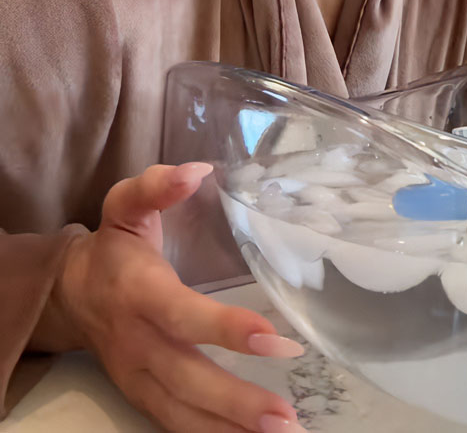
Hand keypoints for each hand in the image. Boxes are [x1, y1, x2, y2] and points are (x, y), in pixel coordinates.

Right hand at [33, 163, 306, 432]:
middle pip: (186, 377)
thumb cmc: (113, 245)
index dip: (225, 327)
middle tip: (286, 416)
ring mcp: (137, 375)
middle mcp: (137, 341)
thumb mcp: (127, 205)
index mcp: (138, 291)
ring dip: (231, 427)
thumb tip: (198, 170)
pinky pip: (176, 423)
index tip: (274, 338)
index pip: (182, 314)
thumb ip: (158, 186)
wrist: (69, 294)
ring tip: (283, 431)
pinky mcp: (141, 395)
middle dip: (235, 400)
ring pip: (182, 411)